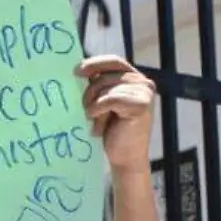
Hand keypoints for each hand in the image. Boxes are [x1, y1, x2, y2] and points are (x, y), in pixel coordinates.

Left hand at [77, 55, 156, 172]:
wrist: (125, 158)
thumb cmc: (112, 132)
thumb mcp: (104, 103)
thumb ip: (99, 85)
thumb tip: (78, 69)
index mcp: (134, 79)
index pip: (113, 61)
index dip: (94, 63)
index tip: (76, 71)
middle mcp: (143, 82)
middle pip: (105, 76)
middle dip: (89, 93)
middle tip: (85, 111)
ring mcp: (144, 92)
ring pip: (106, 87)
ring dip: (94, 106)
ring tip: (96, 123)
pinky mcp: (141, 105)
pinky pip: (109, 99)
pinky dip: (98, 110)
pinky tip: (97, 125)